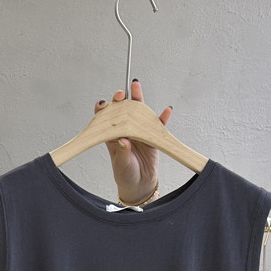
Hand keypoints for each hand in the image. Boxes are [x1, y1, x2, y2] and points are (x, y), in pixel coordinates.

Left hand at [95, 80, 171, 204]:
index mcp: (112, 136)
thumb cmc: (125, 174)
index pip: (105, 119)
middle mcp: (124, 130)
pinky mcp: (151, 136)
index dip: (104, 109)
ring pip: (138, 111)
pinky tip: (166, 111)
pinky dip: (162, 118)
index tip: (104, 104)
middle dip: (121, 99)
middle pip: (122, 110)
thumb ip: (123, 152)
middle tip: (122, 93)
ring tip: (136, 85)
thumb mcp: (121, 164)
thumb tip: (123, 140)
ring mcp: (138, 131)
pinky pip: (158, 125)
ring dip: (138, 98)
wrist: (139, 184)